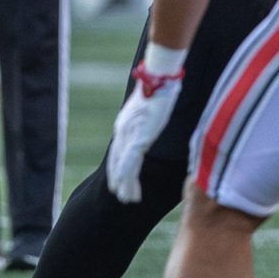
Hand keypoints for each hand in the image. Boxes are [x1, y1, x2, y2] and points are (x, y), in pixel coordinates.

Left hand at [106, 64, 183, 202]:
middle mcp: (124, 129)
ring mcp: (130, 133)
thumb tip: (152, 123)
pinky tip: (127, 187)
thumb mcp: (151, 108)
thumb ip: (148, 119)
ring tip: (126, 199)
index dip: (118, 167)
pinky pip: (130, 160)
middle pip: (117, 160)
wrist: (160, 78)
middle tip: (121, 196)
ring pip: (123, 164)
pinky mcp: (138, 136)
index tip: (119, 181)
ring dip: (124, 183)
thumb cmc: (160, 88)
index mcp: (126, 123)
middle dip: (119, 179)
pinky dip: (127, 176)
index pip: (119, 151)